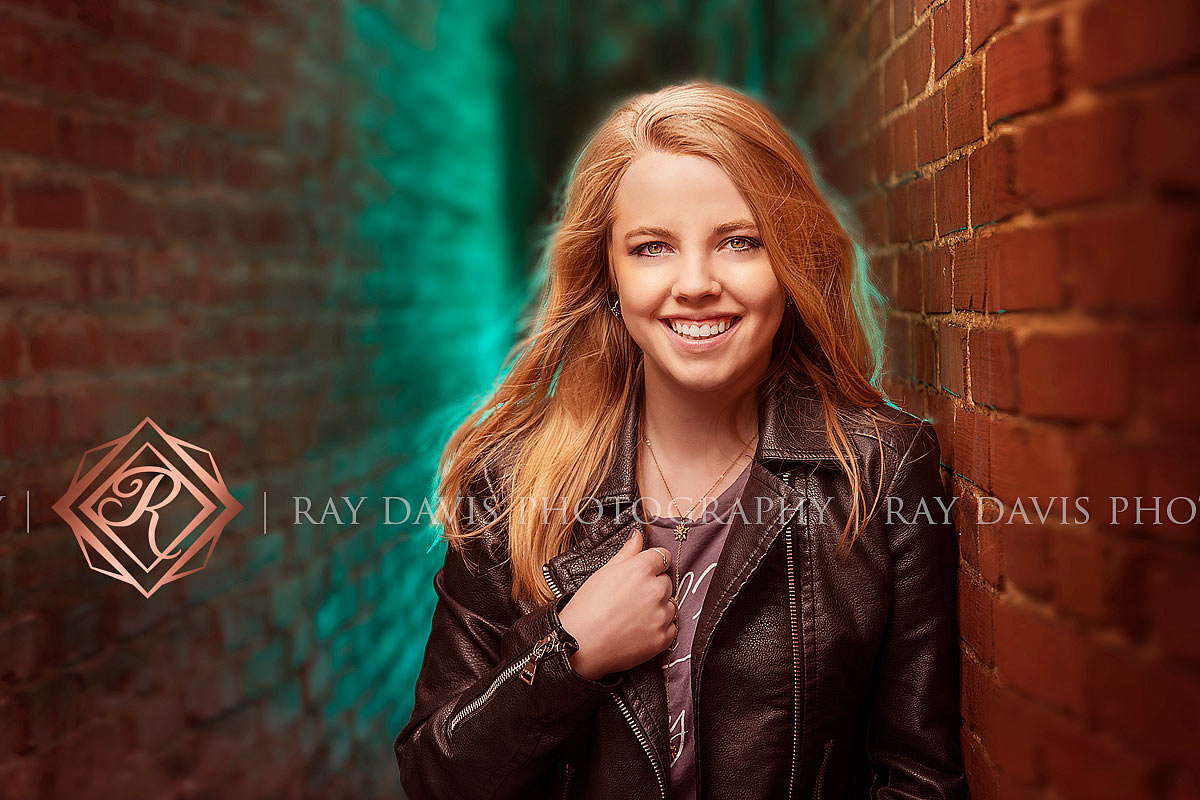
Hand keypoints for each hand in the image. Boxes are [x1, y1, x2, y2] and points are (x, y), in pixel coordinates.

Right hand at [557, 527, 676, 679]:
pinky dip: (660, 628)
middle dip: (654, 586)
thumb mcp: (603, 572)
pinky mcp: (663, 638)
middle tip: (632, 598)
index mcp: (641, 569)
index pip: (663, 557)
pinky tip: (639, 629)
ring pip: (670, 604)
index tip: (645, 572)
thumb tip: (638, 535)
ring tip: (633, 616)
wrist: (581, 645)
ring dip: (658, 607)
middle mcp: (655, 590)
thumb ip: (626, 553)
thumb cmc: (587, 608)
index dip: (653, 564)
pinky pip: (671, 626)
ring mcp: (661, 615)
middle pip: (666, 581)